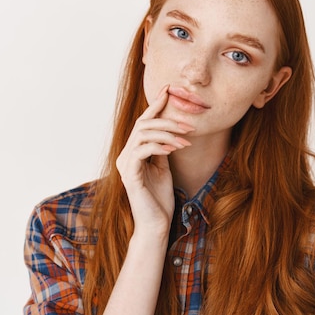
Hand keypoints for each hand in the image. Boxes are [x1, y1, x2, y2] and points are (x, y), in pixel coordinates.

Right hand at [115, 85, 193, 236]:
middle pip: (143, 125)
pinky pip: (142, 151)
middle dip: (167, 120)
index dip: (155, 105)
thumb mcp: (163, 168)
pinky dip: (159, 146)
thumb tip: (170, 131)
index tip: (169, 90)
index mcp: (132, 153)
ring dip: (167, 133)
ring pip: (142, 135)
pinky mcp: (130, 175)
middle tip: (190, 125)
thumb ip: (162, 149)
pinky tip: (174, 149)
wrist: (156, 224)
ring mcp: (125, 165)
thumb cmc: (160, 199)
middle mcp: (125, 156)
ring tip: (186, 140)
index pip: (143, 123)